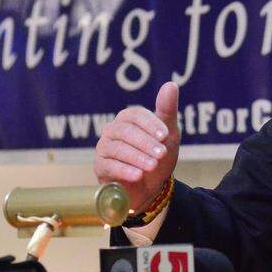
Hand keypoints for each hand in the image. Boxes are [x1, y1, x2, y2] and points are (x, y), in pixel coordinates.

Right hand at [94, 81, 180, 211]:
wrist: (151, 187)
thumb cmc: (158, 155)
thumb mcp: (168, 134)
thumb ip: (167, 110)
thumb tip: (171, 84)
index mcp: (128, 118)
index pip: (136, 115)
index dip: (151, 124)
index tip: (165, 135)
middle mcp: (113, 130)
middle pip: (126, 132)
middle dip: (146, 143)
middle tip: (162, 153)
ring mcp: (104, 148)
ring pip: (118, 149)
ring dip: (138, 157)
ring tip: (153, 165)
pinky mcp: (100, 167)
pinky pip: (109, 166)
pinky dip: (125, 170)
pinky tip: (138, 176)